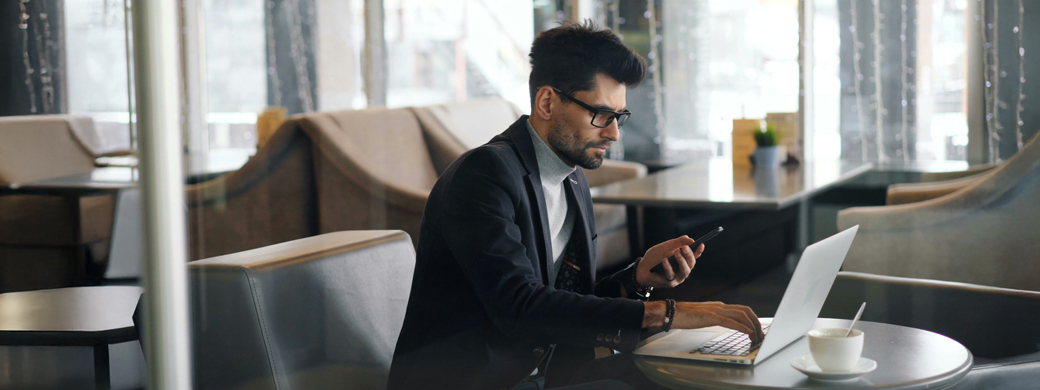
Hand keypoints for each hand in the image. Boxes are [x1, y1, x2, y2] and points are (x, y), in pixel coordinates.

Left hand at [636, 236, 703, 288]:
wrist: (642, 268)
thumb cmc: (655, 257)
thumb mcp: (666, 247)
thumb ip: (677, 242)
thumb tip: (690, 239)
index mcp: (684, 260)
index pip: (694, 256)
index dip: (698, 250)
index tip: (701, 244)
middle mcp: (683, 270)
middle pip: (691, 263)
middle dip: (689, 255)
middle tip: (685, 247)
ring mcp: (677, 277)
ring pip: (684, 270)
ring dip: (681, 261)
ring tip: (677, 252)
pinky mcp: (669, 283)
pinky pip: (670, 275)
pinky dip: (668, 267)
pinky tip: (665, 260)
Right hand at [643, 301, 763, 341]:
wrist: (671, 312)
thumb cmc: (684, 316)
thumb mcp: (703, 317)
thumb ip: (714, 318)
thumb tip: (724, 324)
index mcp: (719, 306)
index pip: (742, 310)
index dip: (752, 319)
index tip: (757, 330)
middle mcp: (720, 306)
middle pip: (746, 311)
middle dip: (756, 323)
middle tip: (761, 335)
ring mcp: (716, 310)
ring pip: (741, 315)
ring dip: (752, 326)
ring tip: (756, 337)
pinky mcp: (711, 317)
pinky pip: (731, 321)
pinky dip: (742, 327)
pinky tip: (748, 333)